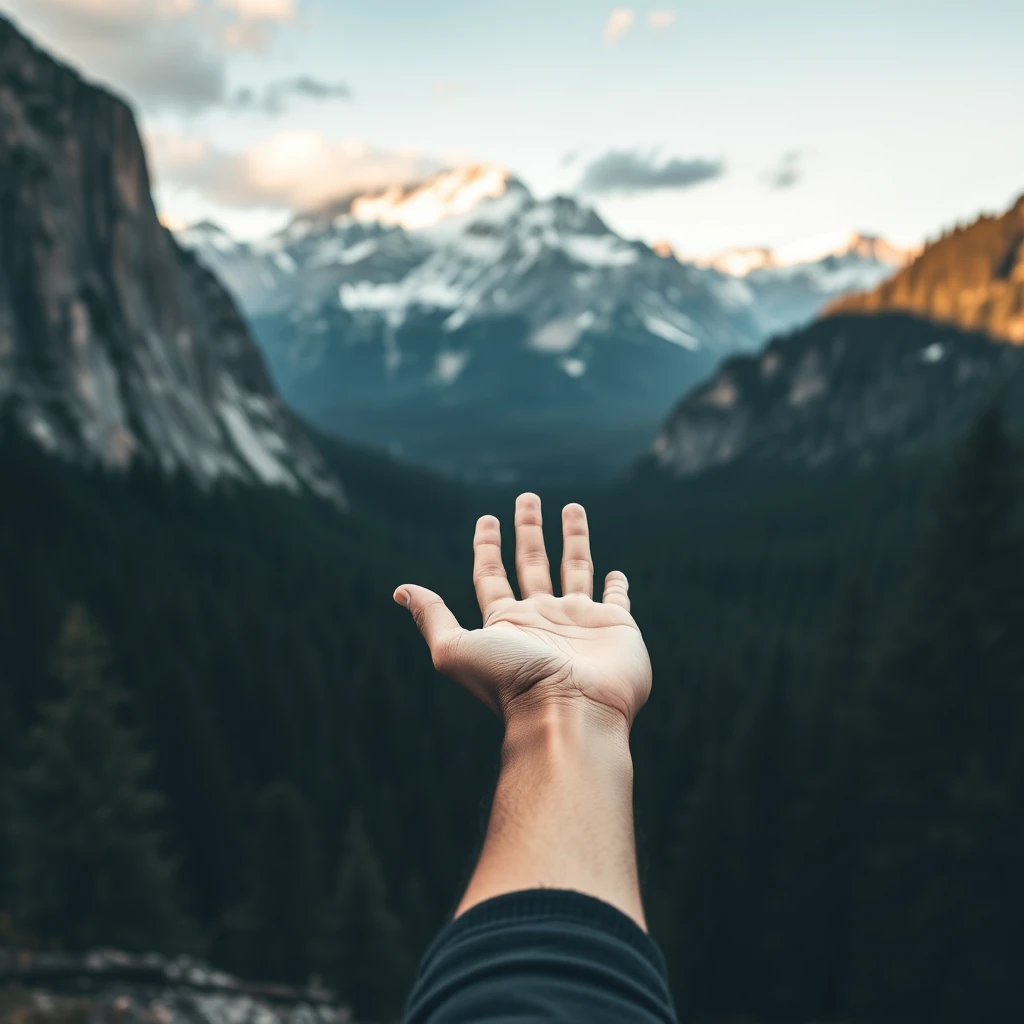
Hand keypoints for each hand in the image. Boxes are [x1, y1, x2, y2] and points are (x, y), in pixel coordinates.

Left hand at [394, 493, 651, 731]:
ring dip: (574, 538)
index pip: (491, 575)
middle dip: (528, 529)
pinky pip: (617, 600)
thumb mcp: (455, 648)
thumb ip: (432, 616)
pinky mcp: (616, 627)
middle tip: (527, 498)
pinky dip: (617, 586)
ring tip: (571, 507)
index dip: (487, 546)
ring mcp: (580, 622)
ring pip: (576, 568)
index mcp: (506, 621)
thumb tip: (399, 591)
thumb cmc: (511, 683)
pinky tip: (615, 573)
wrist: (569, 714)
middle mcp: (541, 619)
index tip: (487, 519)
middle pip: (532, 563)